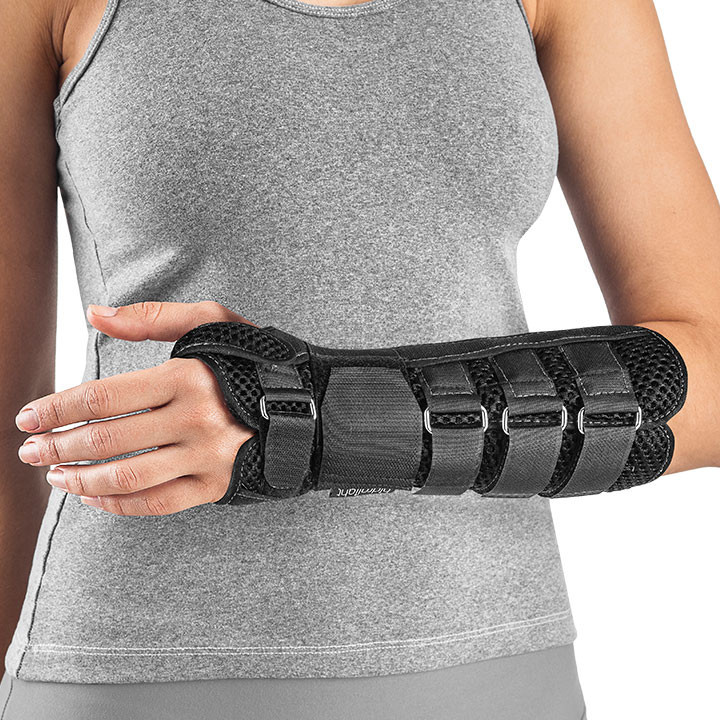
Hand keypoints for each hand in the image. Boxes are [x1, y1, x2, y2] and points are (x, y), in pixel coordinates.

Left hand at [14, 301, 254, 515]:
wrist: (306, 404)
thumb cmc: (250, 362)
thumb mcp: (210, 322)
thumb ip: (150, 317)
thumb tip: (93, 315)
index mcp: (187, 377)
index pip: (103, 397)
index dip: (57, 409)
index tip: (29, 417)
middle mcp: (195, 419)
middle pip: (108, 440)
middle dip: (58, 447)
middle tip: (29, 451)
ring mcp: (206, 456)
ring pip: (127, 477)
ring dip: (80, 480)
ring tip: (54, 476)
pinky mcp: (215, 485)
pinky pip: (157, 504)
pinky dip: (117, 504)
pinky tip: (93, 496)